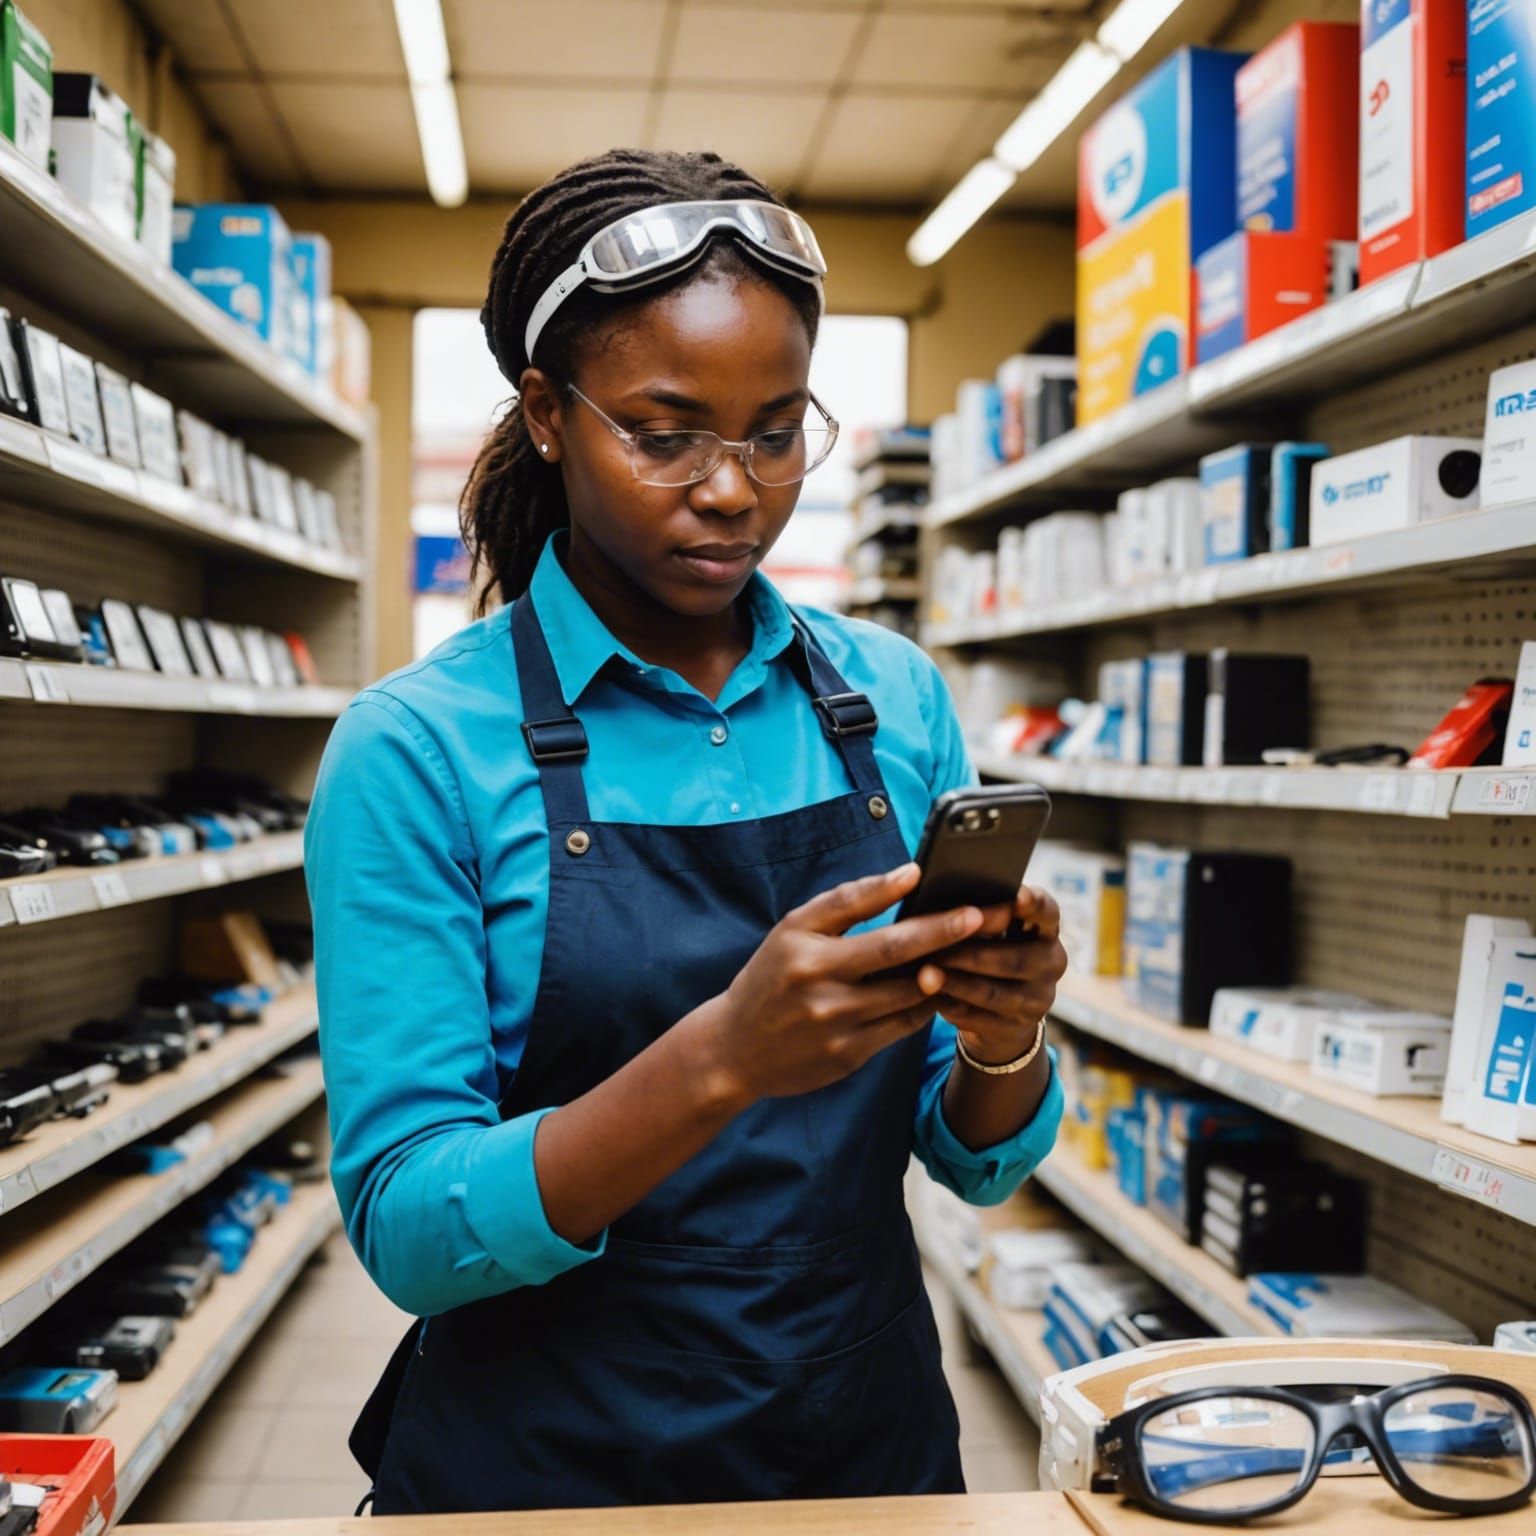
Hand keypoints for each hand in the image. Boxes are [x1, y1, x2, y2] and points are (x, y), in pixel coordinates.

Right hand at [703, 863, 984, 1103]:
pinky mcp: (850, 1057)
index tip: (969, 907)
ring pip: (909, 999)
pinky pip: (902, 1028)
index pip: (884, 935)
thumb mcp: (793, 929)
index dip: (931, 922)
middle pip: (903, 964)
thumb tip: (907, 875)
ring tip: (973, 951)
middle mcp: (824, 993)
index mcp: (809, 954)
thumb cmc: (770, 977)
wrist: (735, 1048)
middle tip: (990, 923)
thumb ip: (848, 900)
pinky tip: (938, 985)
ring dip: (943, 974)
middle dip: (951, 941)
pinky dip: (924, 1005)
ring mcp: (839, 1029)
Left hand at [930, 885, 1066, 1067]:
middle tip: (935, 945)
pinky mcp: (1017, 1029)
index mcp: (1046, 930)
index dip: (1034, 904)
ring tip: (924, 973)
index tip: (1016, 896)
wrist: (1001, 1012)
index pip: (1048, 912)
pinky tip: (929, 997)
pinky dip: (951, 1006)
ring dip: (955, 982)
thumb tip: (940, 908)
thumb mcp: (992, 932)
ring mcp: (1038, 1000)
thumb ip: (976, 916)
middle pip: (1014, 959)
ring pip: (992, 992)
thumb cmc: (988, 951)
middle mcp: (1051, 963)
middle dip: (971, 952)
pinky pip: (980, 1019)